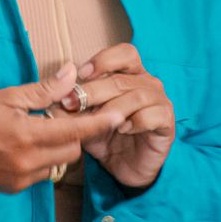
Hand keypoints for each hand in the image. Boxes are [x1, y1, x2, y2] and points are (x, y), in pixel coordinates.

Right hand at [0, 63, 130, 193]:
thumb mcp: (5, 97)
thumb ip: (42, 90)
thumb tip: (71, 74)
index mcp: (27, 135)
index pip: (75, 130)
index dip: (100, 122)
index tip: (119, 113)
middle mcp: (29, 162)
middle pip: (73, 151)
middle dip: (76, 134)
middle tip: (67, 116)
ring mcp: (22, 179)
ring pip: (59, 165)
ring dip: (60, 148)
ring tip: (45, 130)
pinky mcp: (15, 188)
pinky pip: (43, 174)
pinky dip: (44, 160)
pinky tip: (29, 146)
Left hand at [64, 43, 174, 189]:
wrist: (126, 168)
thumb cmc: (107, 137)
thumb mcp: (85, 121)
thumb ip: (73, 108)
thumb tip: (53, 100)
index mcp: (131, 74)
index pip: (124, 53)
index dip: (103, 60)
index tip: (81, 73)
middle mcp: (148, 83)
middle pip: (121, 79)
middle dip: (93, 91)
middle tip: (72, 104)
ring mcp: (160, 101)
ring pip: (136, 96)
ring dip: (111, 109)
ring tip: (97, 122)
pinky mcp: (167, 123)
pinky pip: (152, 115)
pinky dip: (136, 121)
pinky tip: (123, 130)